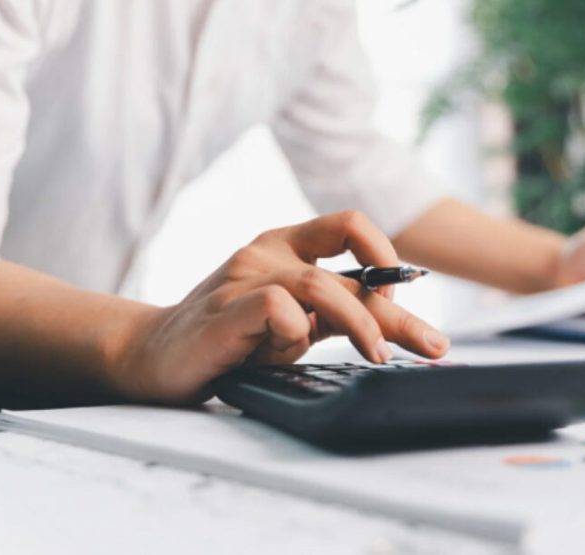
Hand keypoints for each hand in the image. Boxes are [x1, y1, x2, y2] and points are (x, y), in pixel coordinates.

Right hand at [109, 211, 449, 402]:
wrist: (151, 356)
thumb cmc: (229, 338)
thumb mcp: (291, 321)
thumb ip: (333, 313)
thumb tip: (396, 323)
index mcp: (285, 245)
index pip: (347, 226)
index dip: (385, 254)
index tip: (406, 293)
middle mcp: (266, 252)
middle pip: (348, 270)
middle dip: (398, 313)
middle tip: (432, 345)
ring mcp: (244, 276)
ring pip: (320, 286)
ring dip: (360, 324)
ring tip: (378, 357)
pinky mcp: (226, 308)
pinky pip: (279, 308)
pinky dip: (296, 332)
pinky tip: (290, 349)